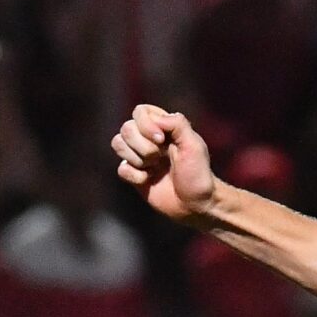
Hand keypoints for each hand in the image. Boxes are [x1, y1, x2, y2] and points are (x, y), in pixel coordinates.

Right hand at [111, 105, 218, 223]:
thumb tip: (157, 118)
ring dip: (137, 158)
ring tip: (154, 168)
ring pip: (118, 144)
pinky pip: (121, 168)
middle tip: (160, 157)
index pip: (140, 111)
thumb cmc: (198, 174)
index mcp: (163, 127)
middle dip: (143, 145)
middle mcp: (148, 139)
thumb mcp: (194, 145)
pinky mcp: (133, 175)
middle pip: (126, 128)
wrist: (195, 204)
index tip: (162, 139)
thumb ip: (178, 124)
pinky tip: (148, 180)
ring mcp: (139, 156)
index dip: (145, 124)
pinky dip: (135, 176)